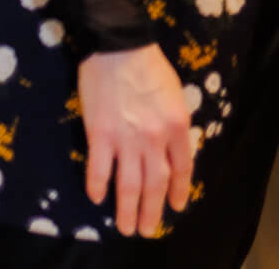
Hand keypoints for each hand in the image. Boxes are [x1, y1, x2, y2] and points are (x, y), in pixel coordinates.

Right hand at [79, 45, 194, 236]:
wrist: (119, 47)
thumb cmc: (151, 66)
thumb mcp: (175, 95)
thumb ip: (174, 125)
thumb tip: (171, 150)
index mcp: (177, 126)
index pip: (181, 168)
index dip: (178, 190)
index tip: (175, 206)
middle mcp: (154, 138)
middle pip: (155, 184)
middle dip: (152, 211)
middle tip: (147, 230)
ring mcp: (125, 139)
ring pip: (128, 185)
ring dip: (127, 210)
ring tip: (125, 227)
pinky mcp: (99, 135)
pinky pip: (98, 170)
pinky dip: (97, 187)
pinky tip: (97, 198)